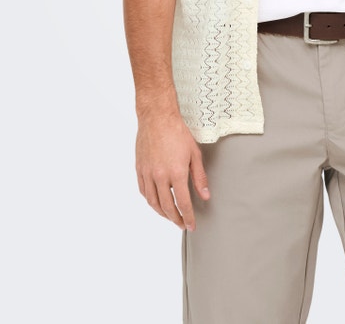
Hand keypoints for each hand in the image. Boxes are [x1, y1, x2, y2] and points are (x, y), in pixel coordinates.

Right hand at [135, 113, 209, 230]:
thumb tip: (205, 196)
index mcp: (176, 173)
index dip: (188, 217)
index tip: (191, 226)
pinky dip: (150, 201)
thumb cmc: (177, 132)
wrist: (157, 117)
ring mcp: (147, 173)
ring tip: (170, 216)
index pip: (182, 203)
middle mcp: (160, 176)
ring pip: (152, 202)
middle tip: (182, 224)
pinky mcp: (139, 169)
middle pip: (166, 207)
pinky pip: (143, 191)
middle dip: (175, 219)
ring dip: (162, 213)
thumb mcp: (194, 154)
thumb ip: (199, 177)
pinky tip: (156, 202)